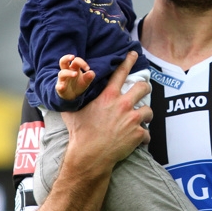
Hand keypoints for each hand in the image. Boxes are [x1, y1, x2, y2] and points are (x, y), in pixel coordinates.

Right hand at [56, 55, 94, 99]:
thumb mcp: (86, 81)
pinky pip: (58, 86)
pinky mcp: (60, 88)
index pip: (76, 61)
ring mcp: (62, 79)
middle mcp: (66, 71)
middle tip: (73, 57)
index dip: (82, 62)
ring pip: (61, 73)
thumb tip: (91, 72)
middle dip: (66, 58)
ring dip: (68, 73)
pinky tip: (62, 87)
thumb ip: (89, 77)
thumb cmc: (79, 84)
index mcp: (73, 68)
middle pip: (63, 61)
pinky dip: (60, 86)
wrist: (72, 96)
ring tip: (75, 74)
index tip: (88, 68)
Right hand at [61, 51, 152, 169]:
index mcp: (108, 96)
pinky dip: (143, 137)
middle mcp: (123, 105)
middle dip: (145, 88)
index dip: (128, 61)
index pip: (121, 73)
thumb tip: (62, 91)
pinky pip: (147, 133)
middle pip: (143, 87)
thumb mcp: (73, 112)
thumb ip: (73, 100)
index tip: (134, 54)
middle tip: (144, 90)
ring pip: (148, 110)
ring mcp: (132, 119)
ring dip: (145, 115)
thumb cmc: (80, 134)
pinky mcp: (138, 134)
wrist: (89, 156)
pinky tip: (138, 140)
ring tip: (140, 120)